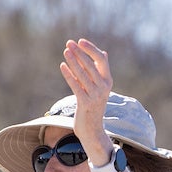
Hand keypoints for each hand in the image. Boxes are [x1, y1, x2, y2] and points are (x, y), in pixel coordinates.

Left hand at [59, 38, 114, 160]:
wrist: (93, 129)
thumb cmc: (94, 106)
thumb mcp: (101, 88)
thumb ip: (101, 71)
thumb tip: (103, 53)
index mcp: (108, 81)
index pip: (101, 60)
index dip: (91, 49)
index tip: (80, 41)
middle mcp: (104, 87)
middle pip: (90, 65)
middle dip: (79, 53)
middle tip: (69, 43)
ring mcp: (95, 95)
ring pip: (82, 74)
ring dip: (73, 61)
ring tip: (66, 51)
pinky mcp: (85, 103)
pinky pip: (76, 85)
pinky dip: (69, 75)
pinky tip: (62, 66)